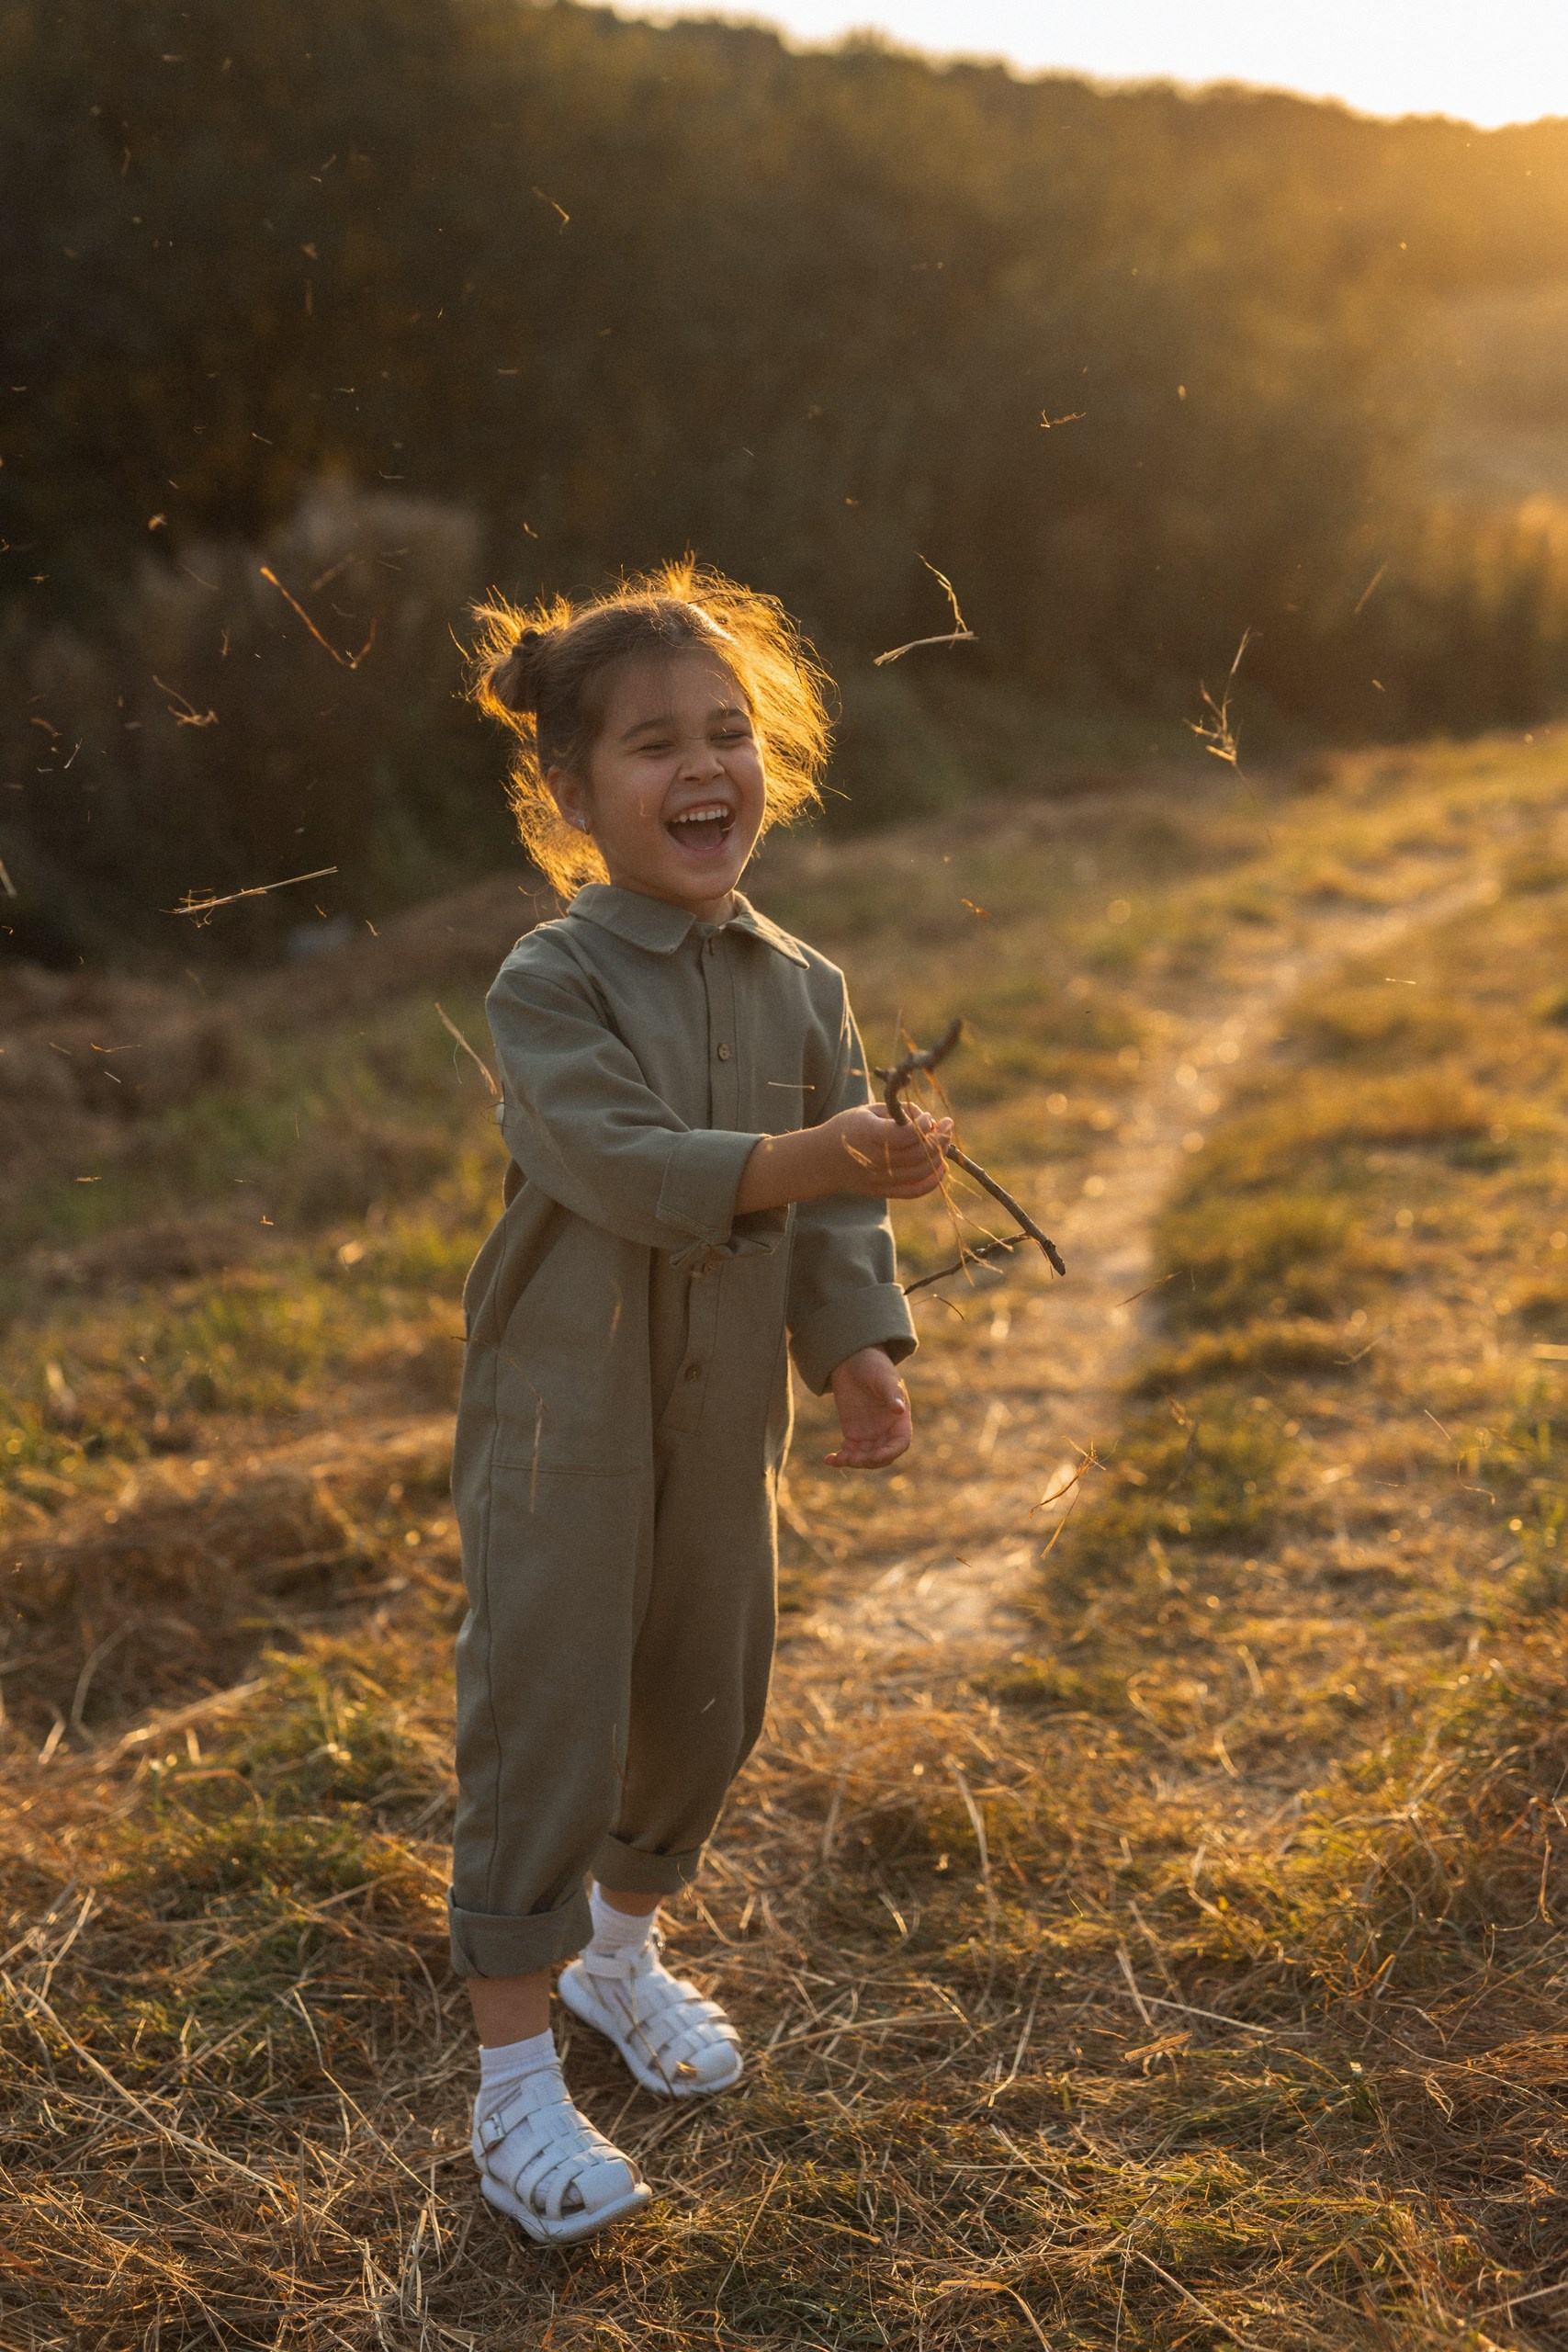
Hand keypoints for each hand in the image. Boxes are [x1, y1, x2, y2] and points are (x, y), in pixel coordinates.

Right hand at [819, 1104, 950, 1199]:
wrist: (822, 1160)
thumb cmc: (847, 1128)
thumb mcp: (867, 1111)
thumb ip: (897, 1111)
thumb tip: (926, 1118)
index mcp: (869, 1135)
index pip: (907, 1134)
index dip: (924, 1125)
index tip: (928, 1116)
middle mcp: (875, 1159)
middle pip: (919, 1153)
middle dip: (939, 1137)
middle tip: (947, 1125)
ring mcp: (880, 1178)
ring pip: (921, 1171)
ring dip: (939, 1156)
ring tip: (943, 1142)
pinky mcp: (883, 1191)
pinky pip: (914, 1191)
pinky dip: (933, 1180)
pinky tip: (942, 1166)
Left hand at [825, 1345, 911, 1468]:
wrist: (851, 1361)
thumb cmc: (874, 1365)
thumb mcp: (883, 1377)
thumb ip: (892, 1393)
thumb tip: (900, 1409)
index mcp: (899, 1419)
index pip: (900, 1443)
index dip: (890, 1453)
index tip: (875, 1456)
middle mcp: (886, 1430)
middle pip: (882, 1456)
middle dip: (869, 1461)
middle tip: (853, 1458)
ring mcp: (870, 1434)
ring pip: (865, 1458)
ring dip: (854, 1462)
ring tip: (839, 1458)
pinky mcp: (853, 1434)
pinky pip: (849, 1452)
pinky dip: (840, 1459)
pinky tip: (829, 1459)